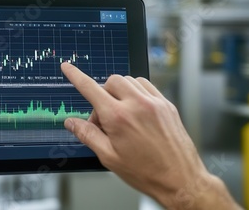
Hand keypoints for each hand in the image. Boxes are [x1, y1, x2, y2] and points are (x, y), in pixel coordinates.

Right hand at [61, 63, 239, 209]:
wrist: (181, 180)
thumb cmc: (146, 172)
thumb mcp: (109, 157)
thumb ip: (87, 135)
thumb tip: (71, 122)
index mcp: (118, 117)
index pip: (90, 88)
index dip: (75, 76)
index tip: (68, 67)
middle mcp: (136, 105)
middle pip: (110, 81)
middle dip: (102, 94)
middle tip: (105, 119)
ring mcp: (154, 102)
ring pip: (128, 80)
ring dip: (119, 92)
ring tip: (122, 115)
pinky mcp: (166, 104)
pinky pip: (146, 85)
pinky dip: (136, 91)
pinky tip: (136, 109)